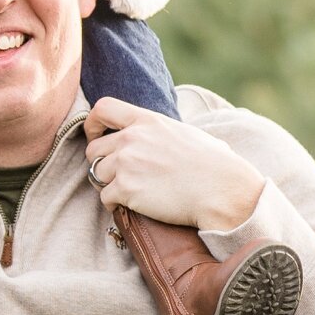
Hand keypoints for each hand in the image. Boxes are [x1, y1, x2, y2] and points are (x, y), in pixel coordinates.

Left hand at [83, 97, 265, 229]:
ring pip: (96, 174)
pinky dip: (113, 204)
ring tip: (127, 192)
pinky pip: (105, 197)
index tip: (97, 136)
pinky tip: (128, 206)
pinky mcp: (126, 189)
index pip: (103, 109)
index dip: (93, 124)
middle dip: (101, 163)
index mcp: (147, 120)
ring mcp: (126, 164)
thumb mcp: (187, 133)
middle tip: (115, 175)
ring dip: (108, 185)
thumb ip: (166, 131)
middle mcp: (132, 139)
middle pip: (93, 149)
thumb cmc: (215, 163)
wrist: (221, 189)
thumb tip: (172, 136)